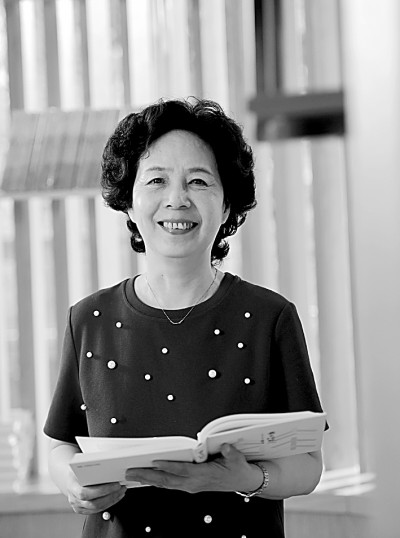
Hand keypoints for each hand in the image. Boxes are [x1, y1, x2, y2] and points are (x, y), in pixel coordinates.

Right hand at [66, 467, 126, 514]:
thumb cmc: (77, 470)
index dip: (102, 490)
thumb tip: (110, 465)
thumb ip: (92, 467)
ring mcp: (78, 506)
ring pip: (97, 508)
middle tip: (121, 487)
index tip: (116, 484)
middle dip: (110, 496)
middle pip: (93, 503)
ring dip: (112, 500)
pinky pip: (98, 510)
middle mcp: (73, 499)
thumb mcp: (81, 464)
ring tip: (121, 490)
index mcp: (72, 486)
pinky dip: (109, 503)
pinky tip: (116, 496)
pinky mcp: (83, 510)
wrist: (69, 478)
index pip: (85, 493)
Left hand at [125, 444, 262, 493]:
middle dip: (148, 476)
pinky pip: (170, 484)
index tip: (155, 462)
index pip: (182, 470)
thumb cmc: (237, 469)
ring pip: (166, 484)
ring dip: (148, 480)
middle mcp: (194, 483)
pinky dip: (157, 481)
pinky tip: (147, 478)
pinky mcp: (190, 485)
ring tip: (133, 475)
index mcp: (203, 475)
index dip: (168, 466)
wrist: (243, 481)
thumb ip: (230, 453)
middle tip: (131, 472)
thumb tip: (224, 447)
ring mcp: (191, 486)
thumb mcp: (237, 459)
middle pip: (167, 480)